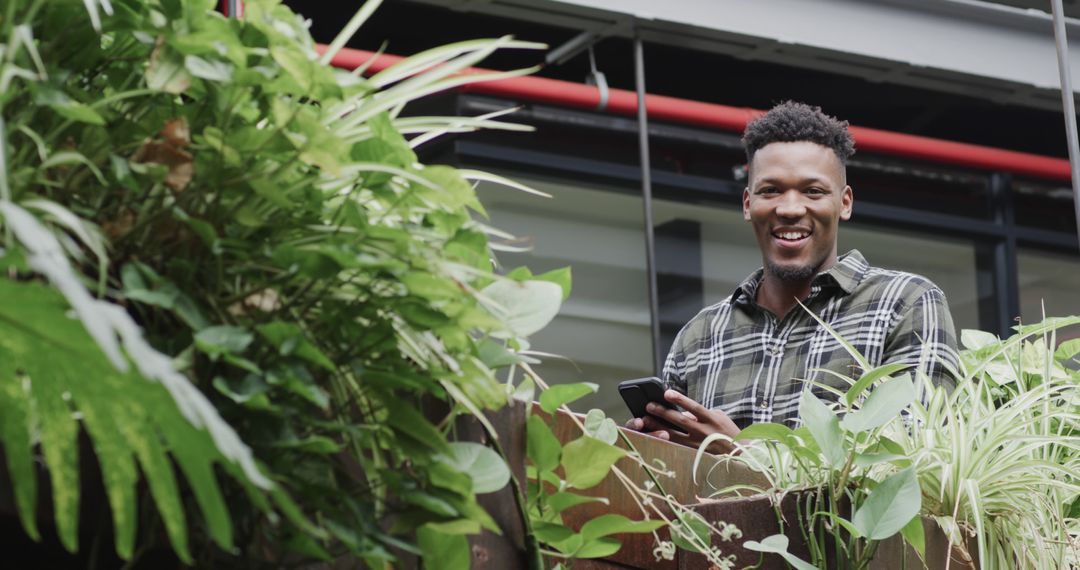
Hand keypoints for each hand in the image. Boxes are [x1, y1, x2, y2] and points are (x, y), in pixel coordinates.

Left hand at [624, 390, 739, 453]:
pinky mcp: (694, 455)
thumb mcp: (718, 416)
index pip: (693, 407)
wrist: (740, 454)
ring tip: (645, 420)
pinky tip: (652, 436)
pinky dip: (664, 440)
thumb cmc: (727, 431)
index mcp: (712, 419)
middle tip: (648, 406)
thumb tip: (682, 411)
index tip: (666, 393)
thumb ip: (700, 412)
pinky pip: (676, 447)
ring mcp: (699, 445)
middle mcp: (704, 432)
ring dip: (658, 427)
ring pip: (674, 436)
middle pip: (680, 421)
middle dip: (662, 413)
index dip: (680, 400)